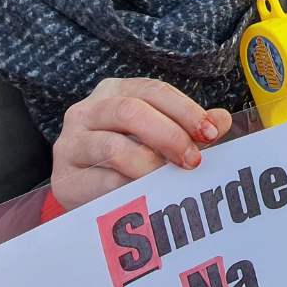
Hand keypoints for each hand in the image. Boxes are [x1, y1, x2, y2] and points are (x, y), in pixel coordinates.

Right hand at [48, 78, 231, 211]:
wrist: (83, 194)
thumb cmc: (126, 159)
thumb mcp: (158, 137)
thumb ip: (189, 128)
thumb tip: (222, 120)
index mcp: (114, 92)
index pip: (153, 90)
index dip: (184, 110)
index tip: (210, 132)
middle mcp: (88, 111)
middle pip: (131, 112)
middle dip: (169, 135)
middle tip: (192, 161)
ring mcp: (71, 143)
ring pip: (114, 147)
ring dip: (150, 165)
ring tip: (170, 181)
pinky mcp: (64, 178)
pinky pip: (103, 183)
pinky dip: (131, 189)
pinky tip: (148, 196)